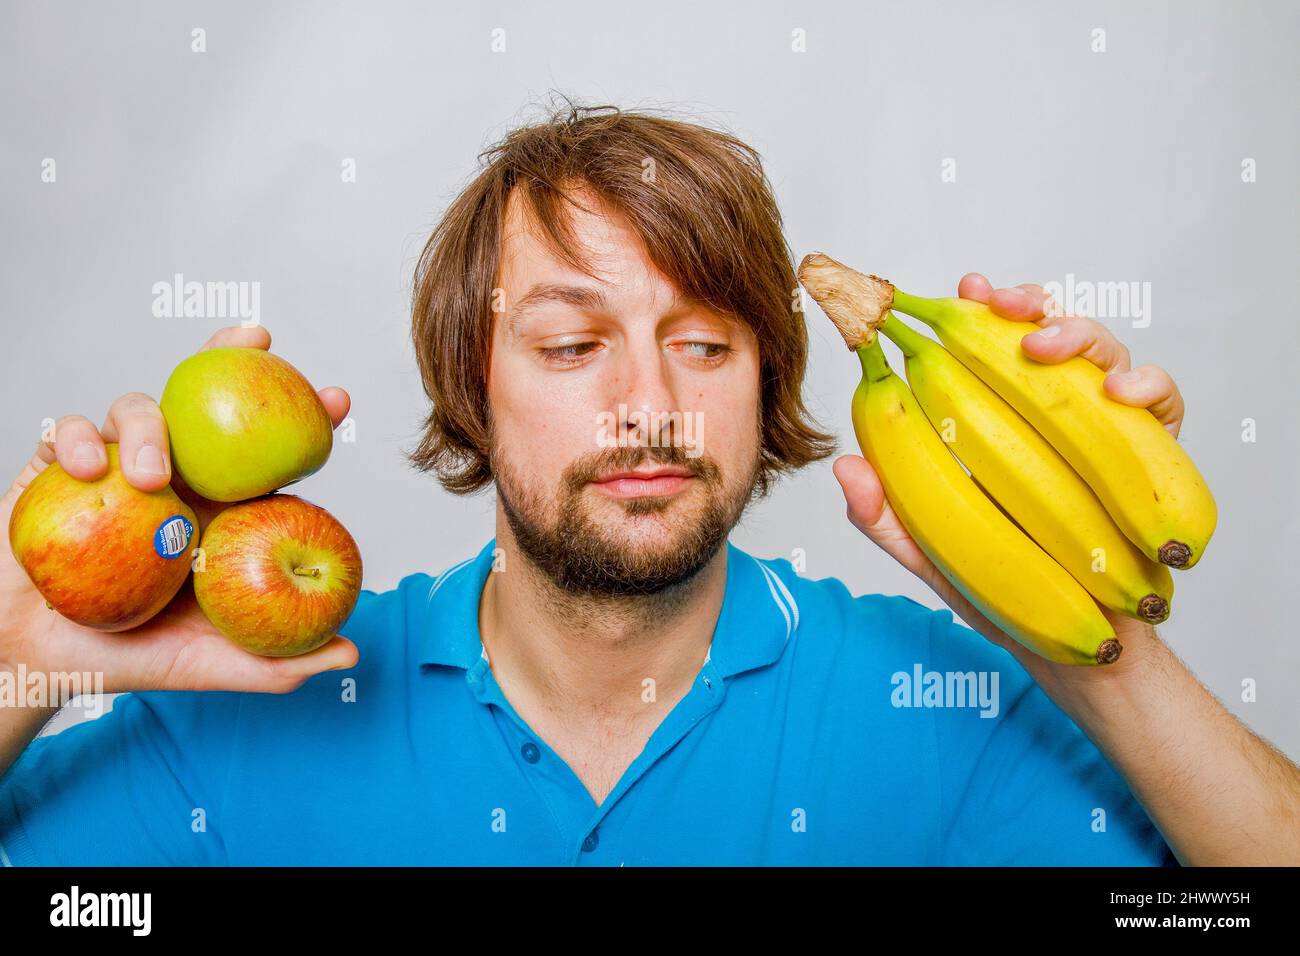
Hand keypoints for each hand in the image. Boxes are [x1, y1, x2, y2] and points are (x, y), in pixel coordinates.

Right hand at [0, 326, 358, 696]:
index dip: (303, 419)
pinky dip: (77, 441)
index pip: (267, 454)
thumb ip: (279, 664)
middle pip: (206, 402)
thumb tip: (353, 654)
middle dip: (235, 359)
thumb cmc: (132, 657)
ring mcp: (118, 468)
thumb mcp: (214, 665)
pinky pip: (68, 433)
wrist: (38, 660)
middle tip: (262, 346)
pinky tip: (87, 468)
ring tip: (153, 479)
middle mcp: (175, 478)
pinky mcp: (59, 470)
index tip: (337, 401)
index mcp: (219, 509)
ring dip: (148, 429)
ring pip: (139, 409)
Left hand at [833, 273, 1183, 677]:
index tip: (957, 293)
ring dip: (1075, 333)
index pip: (984, 351)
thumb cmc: (1006, 595)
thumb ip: (886, 519)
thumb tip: (845, 469)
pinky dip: (1146, 384)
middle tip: (999, 308)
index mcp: (996, 426)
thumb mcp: (933, 557)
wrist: (1078, 649)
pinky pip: (1161, 402)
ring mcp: (1102, 431)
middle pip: (1045, 332)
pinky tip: (1120, 392)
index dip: (974, 312)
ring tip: (1042, 348)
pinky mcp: (1149, 456)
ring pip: (1102, 351)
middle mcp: (1050, 416)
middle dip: (1024, 306)